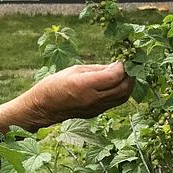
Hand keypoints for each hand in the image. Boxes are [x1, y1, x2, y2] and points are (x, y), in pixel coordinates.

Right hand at [0, 62, 133, 130]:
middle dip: (130, 76)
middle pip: (123, 88)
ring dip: (127, 85)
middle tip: (128, 66)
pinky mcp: (96, 113)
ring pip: (122, 97)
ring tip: (124, 75)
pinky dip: (119, 92)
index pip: (115, 76)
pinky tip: (115, 84)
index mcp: (84, 85)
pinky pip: (114, 103)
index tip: (121, 59)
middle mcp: (92, 99)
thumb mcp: (74, 70)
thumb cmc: (54, 84)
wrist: (42, 107)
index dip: (122, 66)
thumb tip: (117, 66)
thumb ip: (97, 69)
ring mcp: (95, 109)